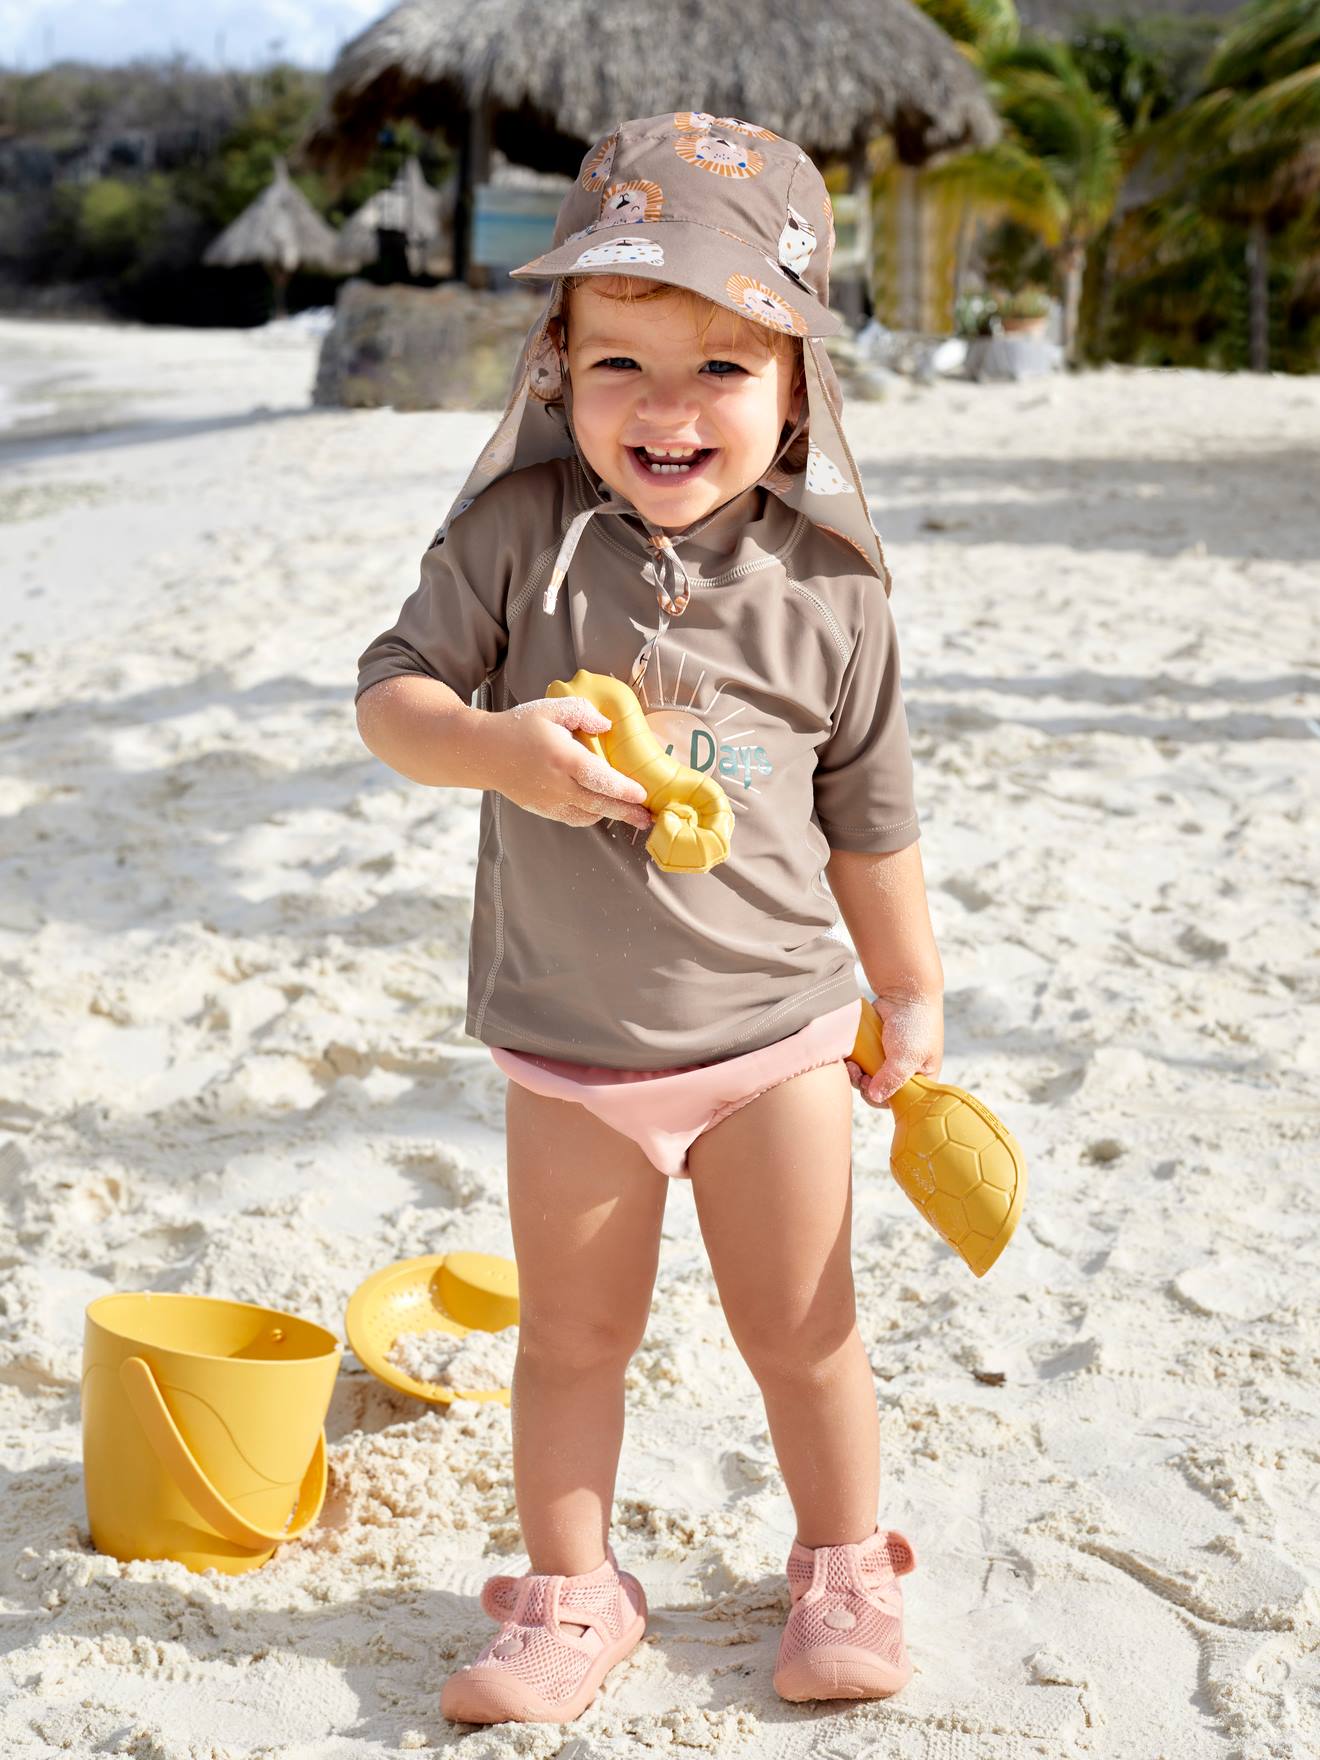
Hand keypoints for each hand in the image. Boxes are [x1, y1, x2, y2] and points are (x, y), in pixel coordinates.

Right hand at [487, 696, 654, 831]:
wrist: (484, 752)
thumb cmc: (519, 727)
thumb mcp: (551, 708)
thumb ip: (583, 712)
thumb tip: (607, 726)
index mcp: (563, 758)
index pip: (599, 778)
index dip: (623, 790)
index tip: (642, 795)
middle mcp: (557, 785)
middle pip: (599, 804)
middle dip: (626, 813)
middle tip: (647, 818)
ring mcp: (549, 801)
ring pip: (587, 815)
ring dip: (610, 815)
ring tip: (630, 815)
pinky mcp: (542, 809)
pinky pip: (573, 817)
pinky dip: (590, 815)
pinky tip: (601, 809)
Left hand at [845, 990, 943, 1109]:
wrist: (905, 991)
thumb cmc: (915, 1024)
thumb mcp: (906, 1056)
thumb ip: (892, 1079)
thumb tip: (875, 1096)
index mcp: (921, 1078)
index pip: (899, 1100)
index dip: (881, 1097)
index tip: (869, 1084)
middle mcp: (905, 1071)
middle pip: (879, 1090)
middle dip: (864, 1084)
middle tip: (856, 1072)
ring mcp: (888, 1059)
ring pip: (867, 1077)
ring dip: (856, 1073)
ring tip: (851, 1063)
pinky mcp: (875, 1047)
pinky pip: (862, 1061)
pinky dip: (854, 1061)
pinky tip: (849, 1056)